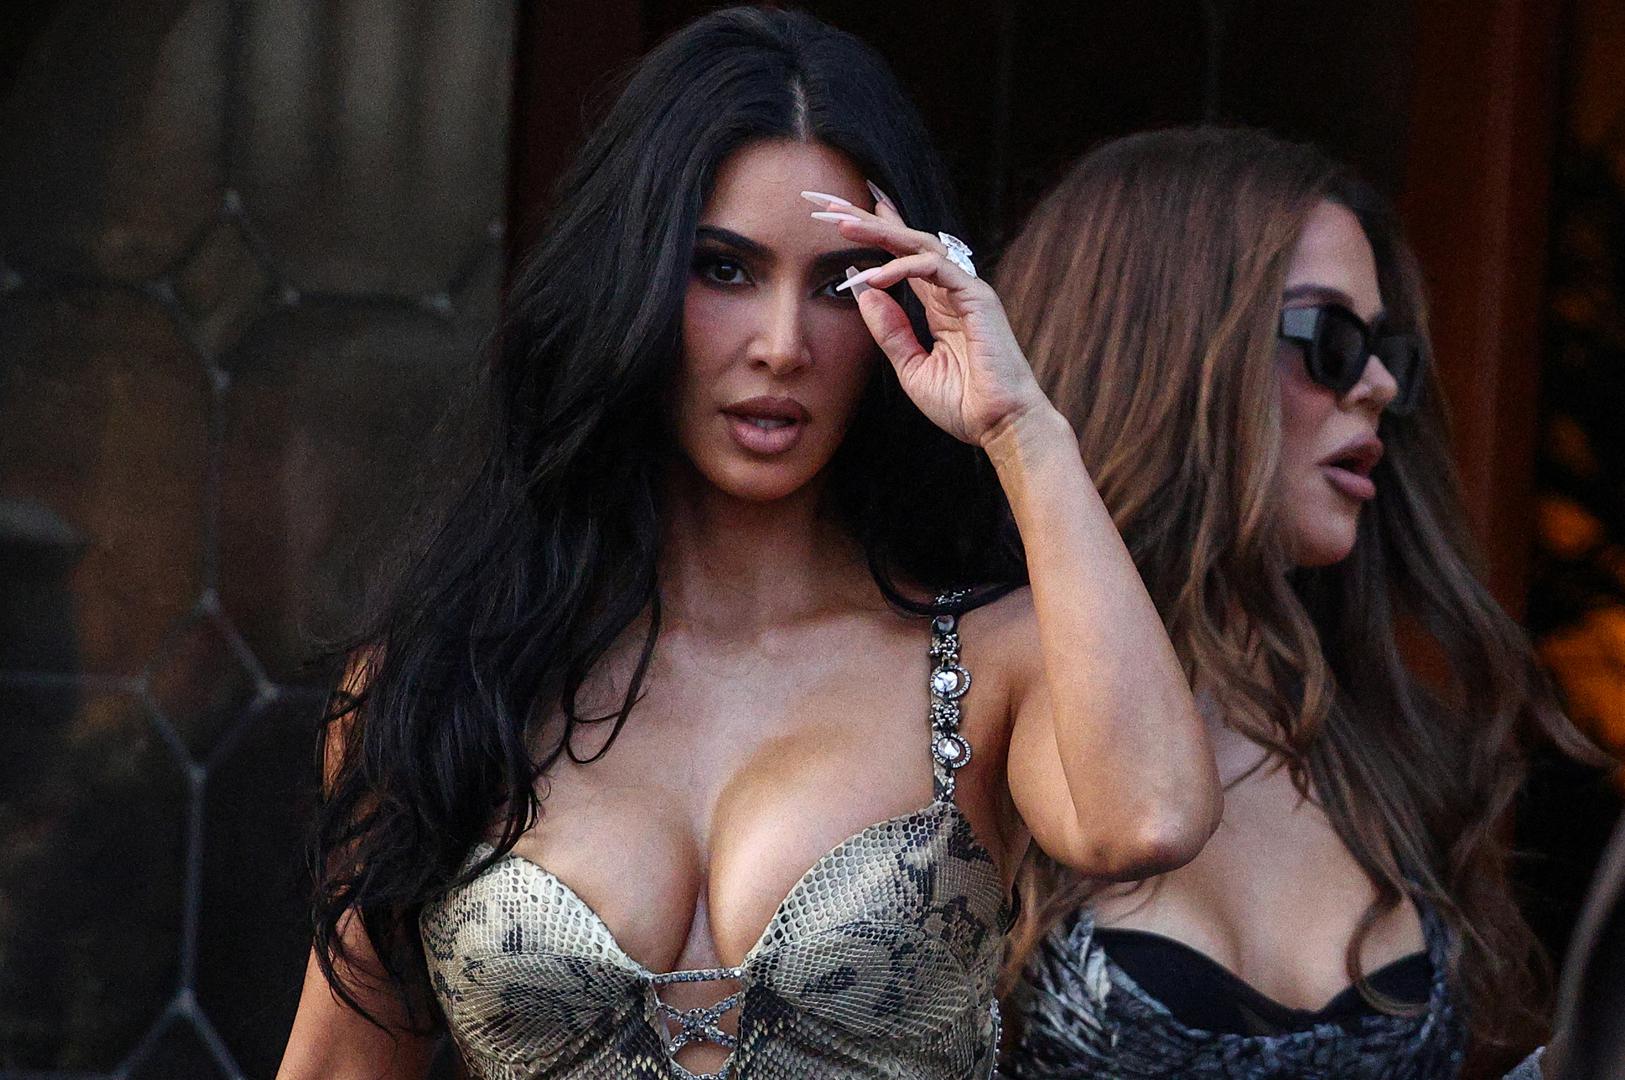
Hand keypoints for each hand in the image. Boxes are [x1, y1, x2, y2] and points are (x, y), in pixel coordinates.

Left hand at [804, 185, 1048, 447]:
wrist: (1000, 426)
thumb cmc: (963, 403)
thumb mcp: (911, 366)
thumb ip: (889, 330)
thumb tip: (863, 291)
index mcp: (940, 305)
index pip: (903, 257)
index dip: (876, 233)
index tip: (839, 215)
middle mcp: (953, 290)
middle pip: (907, 241)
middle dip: (868, 220)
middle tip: (829, 204)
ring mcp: (967, 290)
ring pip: (920, 244)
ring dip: (880, 232)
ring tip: (843, 224)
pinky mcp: (978, 297)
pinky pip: (936, 267)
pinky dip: (903, 267)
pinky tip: (874, 277)